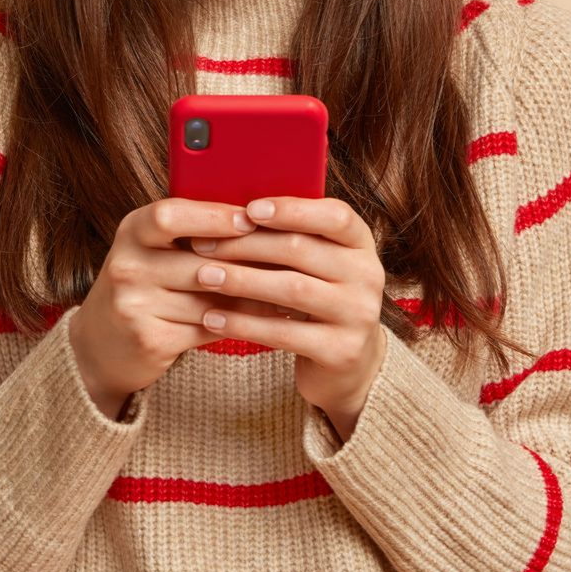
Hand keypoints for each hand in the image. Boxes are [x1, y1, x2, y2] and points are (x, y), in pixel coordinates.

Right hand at [69, 198, 281, 413]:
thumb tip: (259, 214)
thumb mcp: (154, 248)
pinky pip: (208, 327)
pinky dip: (243, 322)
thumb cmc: (145, 284)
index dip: (212, 216)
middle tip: (292, 257)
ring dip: (254, 295)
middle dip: (247, 261)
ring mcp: (134, 306)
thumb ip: (193, 231)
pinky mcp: (150, 340)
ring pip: (210, 298)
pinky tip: (271, 318)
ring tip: (292, 288)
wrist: (102, 344)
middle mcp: (126, 266)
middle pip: (198, 261)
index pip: (169, 215)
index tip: (250, 219)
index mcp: (132, 231)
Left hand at [191, 196, 387, 433]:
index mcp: (360, 243)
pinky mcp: (342, 351)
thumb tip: (230, 211)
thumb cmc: (317, 298)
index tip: (248, 209)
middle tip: (202, 244)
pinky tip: (213, 319)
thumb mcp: (317, 263)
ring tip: (203, 277)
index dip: (292, 209)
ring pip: (291, 289)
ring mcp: (358, 314)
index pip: (335, 215)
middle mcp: (367, 275)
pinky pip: (285, 333)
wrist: (348, 362)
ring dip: (241, 281)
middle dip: (245, 244)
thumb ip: (291, 236)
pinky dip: (244, 324)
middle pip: (301, 249)